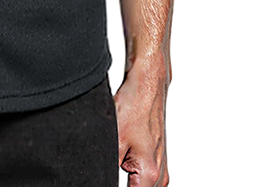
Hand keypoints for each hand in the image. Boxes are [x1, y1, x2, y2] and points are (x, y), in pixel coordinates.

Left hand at [114, 63, 168, 186]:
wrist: (146, 86)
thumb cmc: (134, 107)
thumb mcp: (114, 141)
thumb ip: (109, 168)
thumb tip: (102, 179)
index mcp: (150, 175)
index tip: (106, 176)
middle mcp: (160, 175)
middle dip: (123, 181)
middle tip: (115, 159)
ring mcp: (160, 168)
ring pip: (140, 185)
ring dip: (129, 178)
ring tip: (120, 153)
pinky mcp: (157, 159)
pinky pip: (143, 176)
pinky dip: (132, 171)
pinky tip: (124, 153)